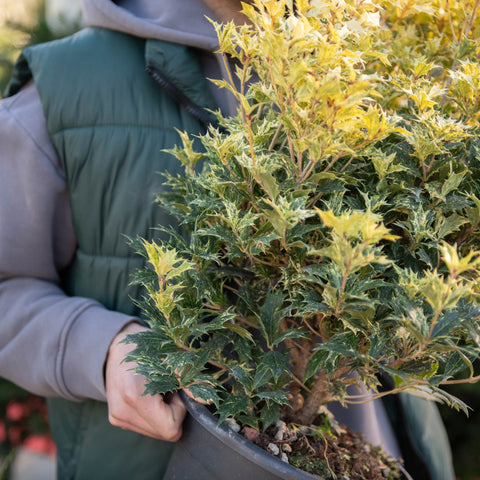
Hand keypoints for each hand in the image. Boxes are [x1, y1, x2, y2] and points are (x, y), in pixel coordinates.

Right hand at [105, 322, 186, 441]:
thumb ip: (190, 379)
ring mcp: (117, 417)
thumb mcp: (173, 356)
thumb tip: (207, 401)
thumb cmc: (148, 346)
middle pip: (164, 433)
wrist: (117, 345)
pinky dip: (153, 413)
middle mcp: (122, 411)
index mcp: (135, 395)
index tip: (176, 388)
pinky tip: (149, 395)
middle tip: (168, 387)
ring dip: (163, 414)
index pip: (170, 428)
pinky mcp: (116, 419)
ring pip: (156, 432)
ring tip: (158, 389)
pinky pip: (146, 427)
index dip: (180, 410)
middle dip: (172, 412)